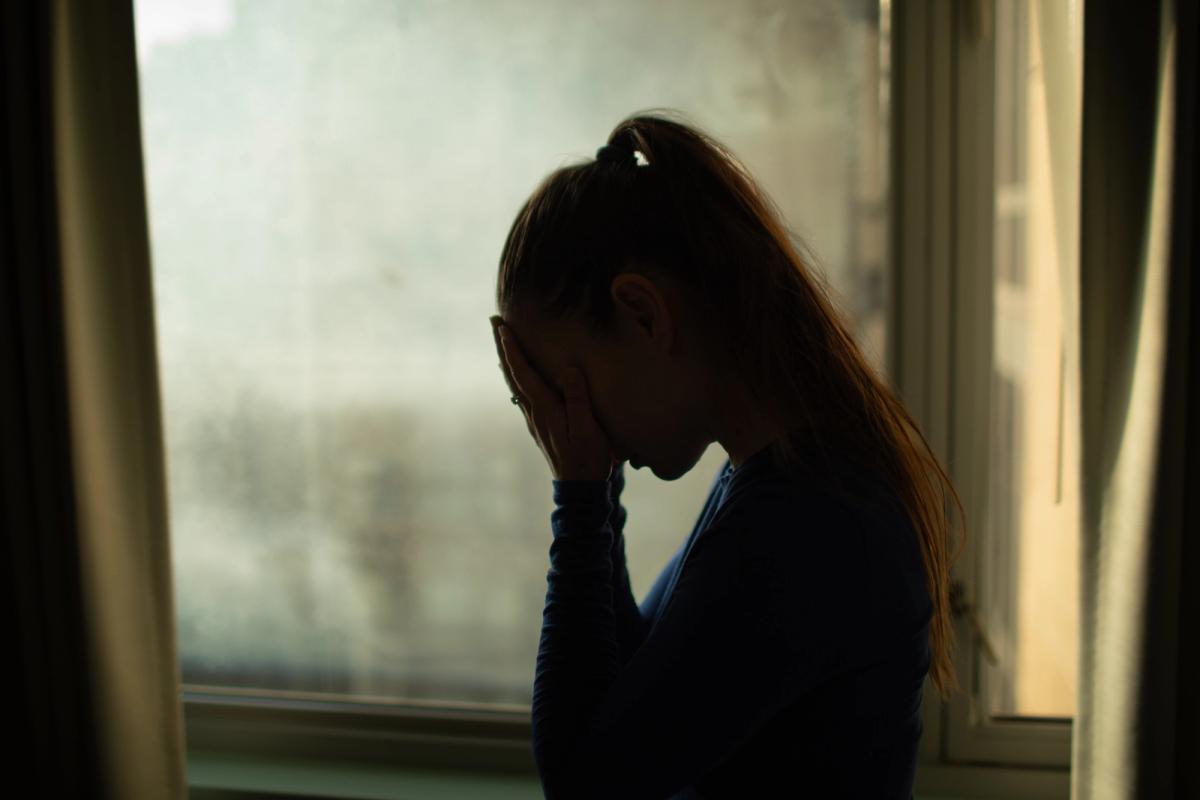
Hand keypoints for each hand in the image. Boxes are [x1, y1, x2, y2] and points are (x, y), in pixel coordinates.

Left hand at [491, 316, 616, 481]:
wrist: (580, 487)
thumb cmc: (588, 458)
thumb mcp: (587, 428)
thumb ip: (577, 399)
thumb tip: (566, 370)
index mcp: (545, 408)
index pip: (523, 373)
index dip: (512, 349)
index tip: (502, 327)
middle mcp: (534, 412)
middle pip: (513, 374)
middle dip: (503, 347)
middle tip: (493, 322)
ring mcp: (535, 419)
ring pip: (515, 383)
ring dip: (508, 359)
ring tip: (502, 341)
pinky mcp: (541, 425)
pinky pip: (523, 393)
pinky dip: (516, 376)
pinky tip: (517, 376)